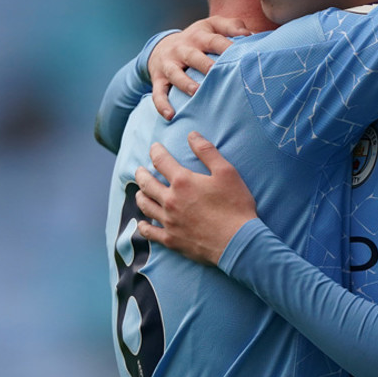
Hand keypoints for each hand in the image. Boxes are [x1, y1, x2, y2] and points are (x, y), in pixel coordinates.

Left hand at [134, 132, 256, 265]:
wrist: (238, 242)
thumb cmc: (235, 205)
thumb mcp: (226, 172)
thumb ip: (207, 151)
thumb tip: (191, 135)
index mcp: (183, 181)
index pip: (161, 161)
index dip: (156, 151)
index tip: (153, 147)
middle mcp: (171, 200)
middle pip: (147, 183)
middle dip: (141, 173)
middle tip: (139, 170)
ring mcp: (169, 221)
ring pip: (145, 206)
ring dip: (140, 196)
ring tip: (140, 192)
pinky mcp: (171, 239)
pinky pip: (150, 232)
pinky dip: (143, 227)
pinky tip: (141, 224)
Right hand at [149, 17, 249, 119]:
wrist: (161, 46)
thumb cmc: (196, 39)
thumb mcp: (212, 25)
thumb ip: (231, 26)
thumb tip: (249, 35)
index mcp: (198, 36)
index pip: (214, 40)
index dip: (226, 47)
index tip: (241, 56)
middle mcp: (182, 49)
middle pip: (193, 56)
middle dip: (205, 65)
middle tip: (218, 73)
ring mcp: (169, 64)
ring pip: (175, 74)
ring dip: (185, 83)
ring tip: (196, 92)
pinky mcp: (158, 79)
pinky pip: (158, 93)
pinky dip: (162, 104)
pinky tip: (171, 115)